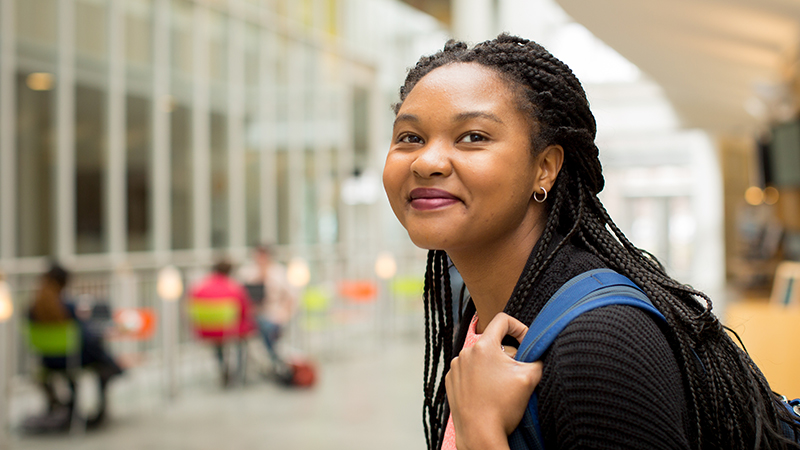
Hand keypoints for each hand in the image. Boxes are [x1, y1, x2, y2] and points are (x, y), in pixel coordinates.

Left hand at [445, 313, 542, 449]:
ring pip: (480, 358)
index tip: (526, 343)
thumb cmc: (503, 407)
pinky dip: (479, 377)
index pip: (502, 320)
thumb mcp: (529, 378)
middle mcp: (465, 352)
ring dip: (493, 366)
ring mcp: (456, 367)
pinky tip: (487, 393)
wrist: (479, 434)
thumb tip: (538, 351)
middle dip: (508, 354)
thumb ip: (537, 358)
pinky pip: (469, 371)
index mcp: (483, 346)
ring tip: (501, 387)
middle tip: (516, 373)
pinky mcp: (451, 381)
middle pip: (493, 342)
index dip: (519, 327)